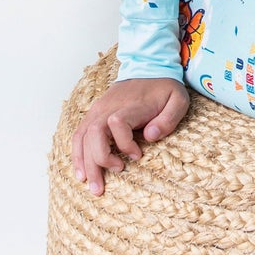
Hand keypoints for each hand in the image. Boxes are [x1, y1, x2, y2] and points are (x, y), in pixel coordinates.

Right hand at [72, 76, 188, 195]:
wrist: (148, 68)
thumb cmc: (164, 88)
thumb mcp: (178, 100)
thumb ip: (168, 119)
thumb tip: (150, 137)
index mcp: (131, 106)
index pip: (117, 123)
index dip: (125, 144)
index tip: (138, 155)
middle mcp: (109, 107)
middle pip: (93, 134)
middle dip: (97, 163)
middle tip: (103, 187)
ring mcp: (99, 110)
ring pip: (82, 137)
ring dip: (84, 163)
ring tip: (91, 186)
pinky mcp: (94, 113)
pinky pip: (79, 134)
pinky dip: (77, 153)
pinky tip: (80, 171)